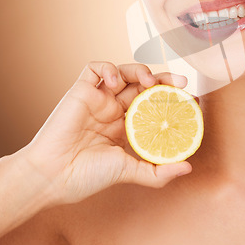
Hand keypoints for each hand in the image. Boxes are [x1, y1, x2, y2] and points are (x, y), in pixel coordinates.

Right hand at [22, 62, 191, 205]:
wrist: (52, 176)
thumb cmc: (87, 176)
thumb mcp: (130, 172)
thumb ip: (159, 171)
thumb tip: (188, 166)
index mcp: (127, 126)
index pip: (155, 104)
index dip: (173, 99)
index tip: (192, 100)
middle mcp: (114, 110)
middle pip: (145, 85)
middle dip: (165, 80)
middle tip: (182, 83)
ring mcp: (98, 99)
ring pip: (125, 72)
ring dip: (141, 70)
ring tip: (151, 81)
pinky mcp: (81, 91)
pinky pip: (94, 68)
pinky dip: (109, 68)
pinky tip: (115, 82)